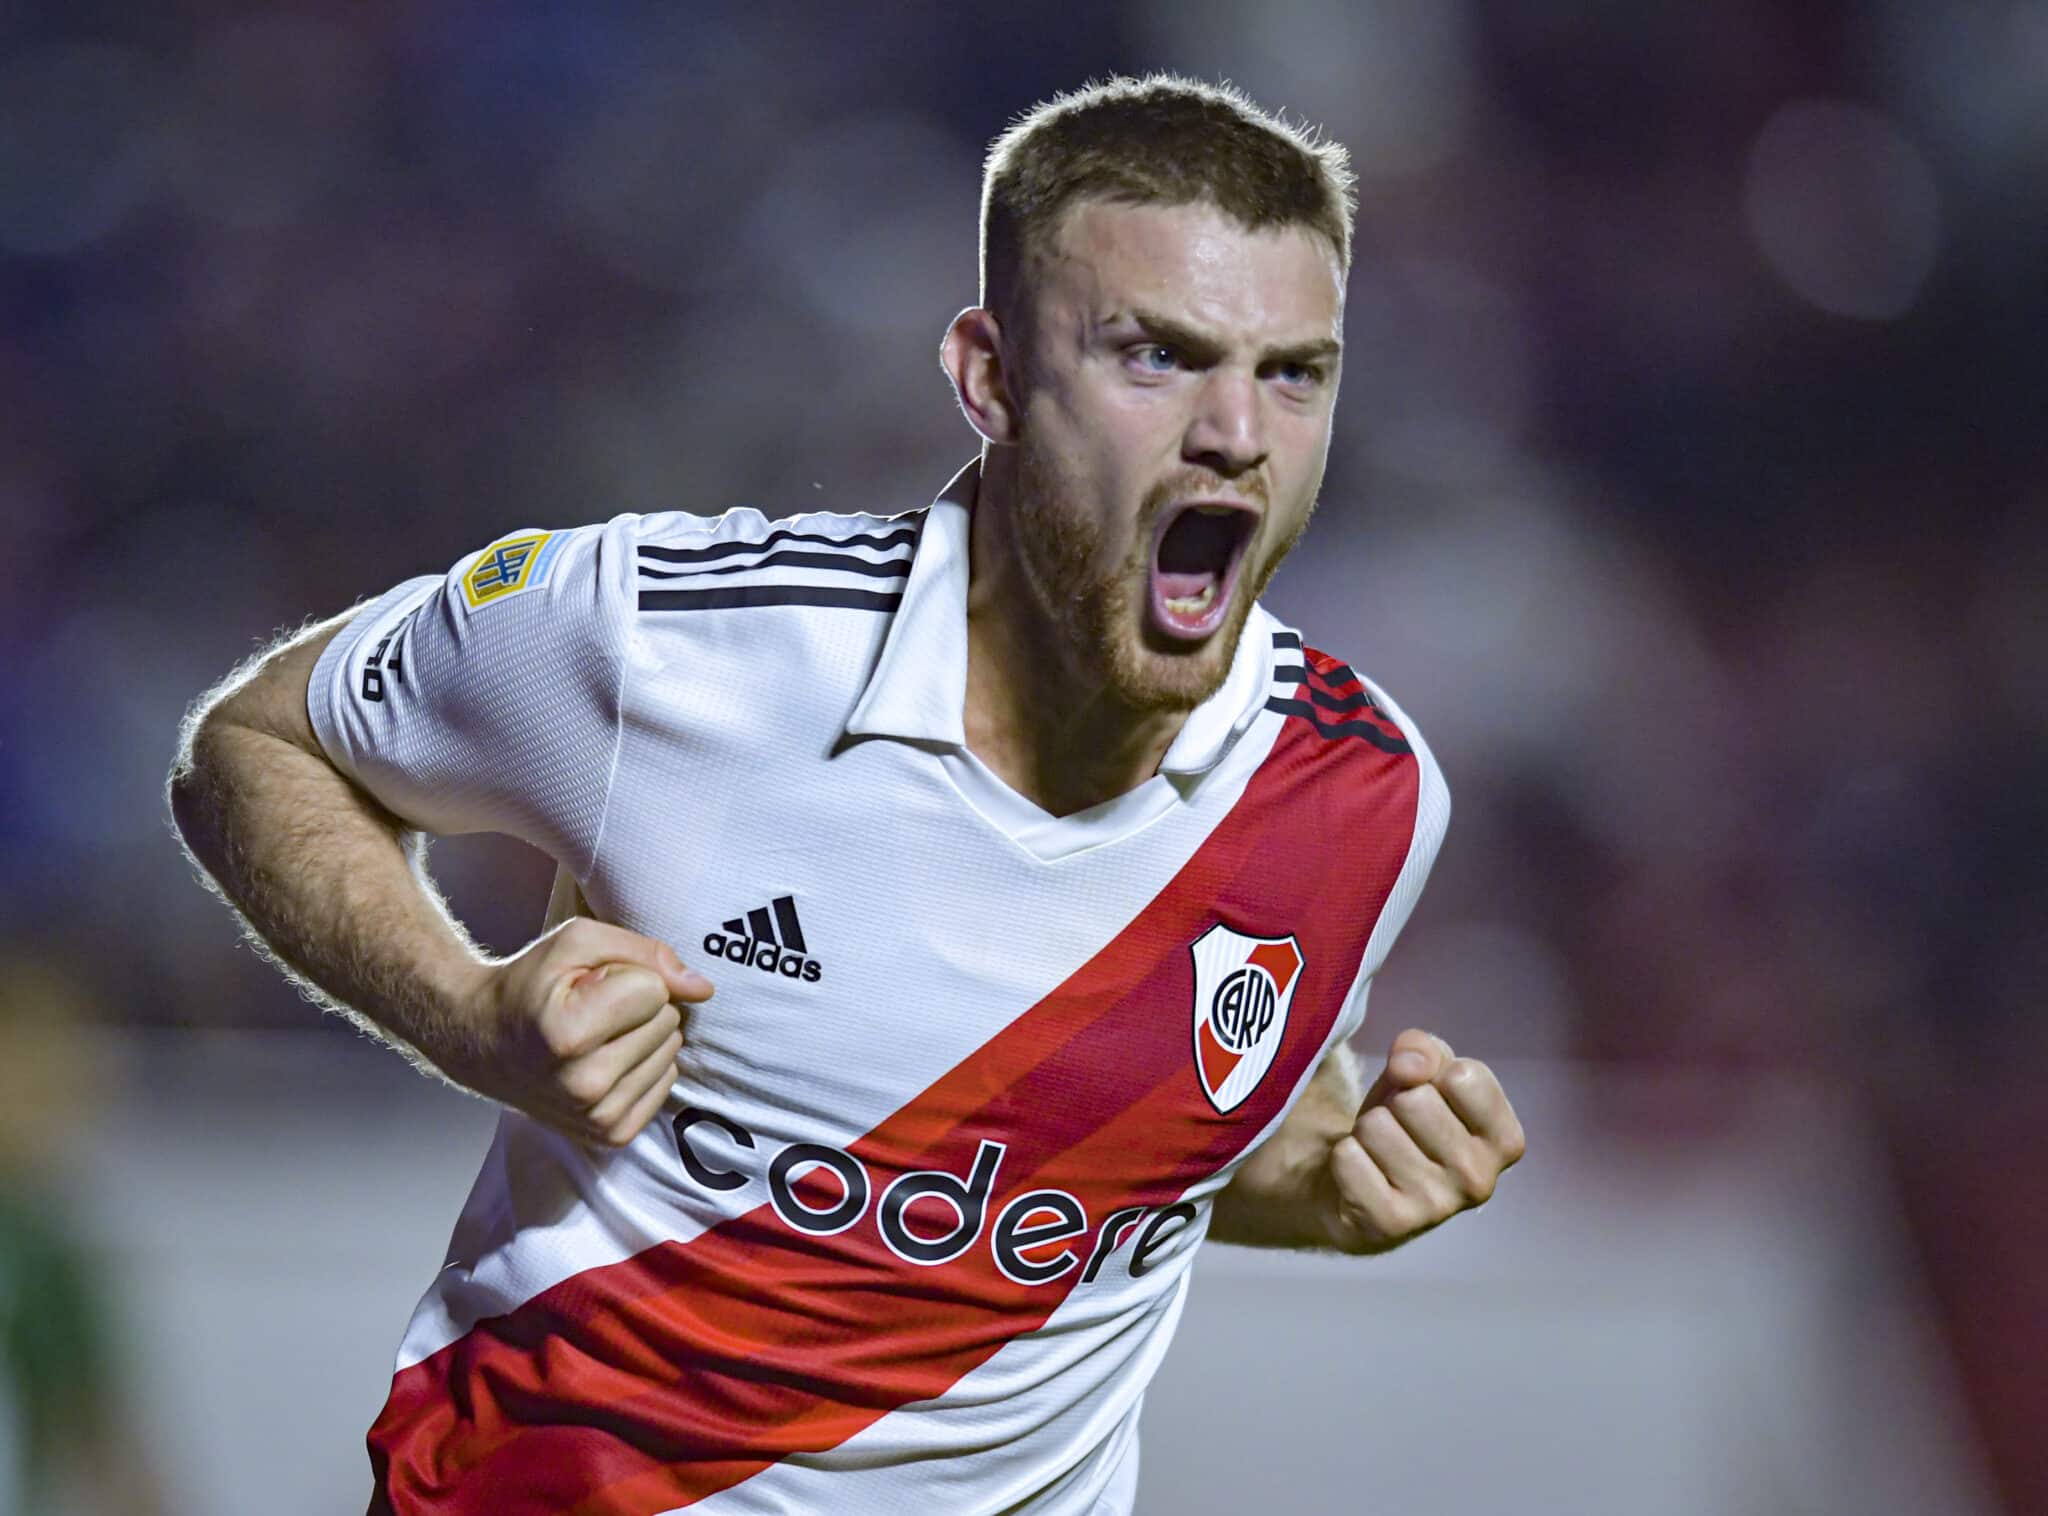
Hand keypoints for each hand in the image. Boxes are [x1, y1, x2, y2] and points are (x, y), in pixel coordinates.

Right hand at [447, 917, 714, 1146]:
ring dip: (642, 1036)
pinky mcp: (612, 1136)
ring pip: (671, 1052)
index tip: (586, 985)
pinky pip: (667, 1082)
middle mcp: (584, 1085)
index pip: (654, 990)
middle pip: (667, 1022)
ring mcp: (597, 1118)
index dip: (626, 975)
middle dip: (637, 1006)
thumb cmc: (530, 986)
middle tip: (588, 1010)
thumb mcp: (577, 943)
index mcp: (568, 1035)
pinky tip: (603, 1061)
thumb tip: (702, 988)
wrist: (482, 1044)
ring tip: (594, 1036)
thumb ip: (645, 953)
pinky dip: (643, 1065)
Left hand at [1325, 1028, 1524, 1253]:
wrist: (1362, 1185)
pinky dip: (1344, 1155)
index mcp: (1504, 1140)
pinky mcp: (1391, 1223)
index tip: (1430, 1096)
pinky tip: (1362, 1173)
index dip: (1431, 1073)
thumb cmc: (1404, 1122)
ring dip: (1367, 1129)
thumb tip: (1410, 1066)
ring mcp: (1437, 1207)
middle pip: (1414, 1099)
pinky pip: (1348, 1158)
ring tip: (1379, 1150)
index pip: (1465, 1076)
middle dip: (1394, 1102)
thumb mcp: (1421, 1073)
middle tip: (1397, 1127)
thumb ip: (1423, 1050)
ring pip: (1376, 1125)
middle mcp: (1480, 1179)